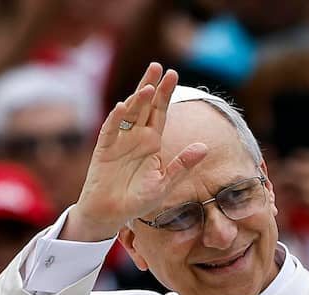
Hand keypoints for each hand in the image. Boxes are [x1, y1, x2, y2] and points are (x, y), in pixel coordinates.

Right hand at [64, 62, 208, 241]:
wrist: (111, 214)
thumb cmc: (138, 200)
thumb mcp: (165, 183)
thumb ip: (183, 165)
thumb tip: (205, 147)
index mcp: (151, 142)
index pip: (160, 112)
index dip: (165, 94)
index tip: (173, 74)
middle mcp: (135, 137)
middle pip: (144, 106)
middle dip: (151, 87)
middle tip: (159, 66)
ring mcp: (119, 142)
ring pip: (128, 114)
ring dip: (137, 100)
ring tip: (149, 86)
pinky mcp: (104, 150)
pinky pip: (110, 131)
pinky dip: (115, 119)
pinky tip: (123, 107)